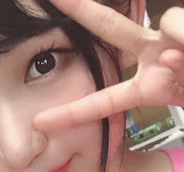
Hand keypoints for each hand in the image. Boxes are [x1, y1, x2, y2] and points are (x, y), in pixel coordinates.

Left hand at [34, 0, 183, 130]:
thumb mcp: (183, 93)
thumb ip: (172, 77)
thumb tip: (167, 45)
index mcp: (147, 86)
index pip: (103, 100)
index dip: (72, 113)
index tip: (40, 122)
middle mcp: (153, 54)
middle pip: (110, 27)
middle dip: (81, 9)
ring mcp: (169, 36)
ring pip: (169, 21)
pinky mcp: (179, 22)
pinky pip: (178, 23)